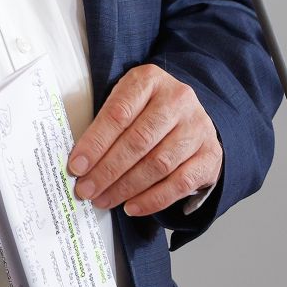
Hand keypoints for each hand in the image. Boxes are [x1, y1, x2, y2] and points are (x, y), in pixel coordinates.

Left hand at [68, 64, 221, 215]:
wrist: (190, 115)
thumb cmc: (146, 109)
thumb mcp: (125, 100)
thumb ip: (105, 122)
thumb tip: (79, 161)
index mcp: (149, 80)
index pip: (118, 114)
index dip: (95, 143)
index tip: (76, 166)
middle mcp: (178, 100)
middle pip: (138, 141)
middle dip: (107, 170)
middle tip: (86, 189)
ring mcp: (198, 128)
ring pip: (158, 164)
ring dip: (126, 187)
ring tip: (104, 199)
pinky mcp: (210, 155)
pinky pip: (180, 183)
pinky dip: (153, 199)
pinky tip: (132, 206)